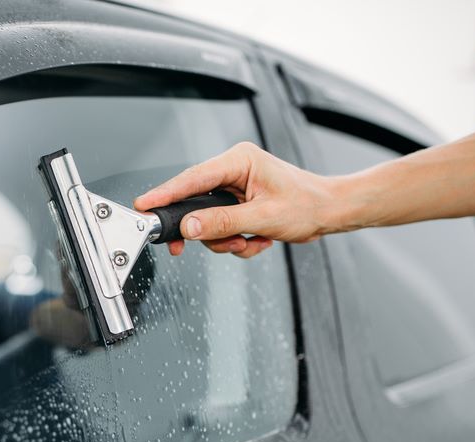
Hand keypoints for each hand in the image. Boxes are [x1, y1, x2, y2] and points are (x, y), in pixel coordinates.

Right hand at [134, 142, 343, 257]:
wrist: (330, 212)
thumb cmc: (307, 205)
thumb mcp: (263, 217)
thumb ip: (221, 222)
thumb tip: (189, 227)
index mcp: (238, 161)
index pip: (192, 178)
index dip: (165, 193)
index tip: (144, 206)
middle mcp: (233, 170)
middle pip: (196, 203)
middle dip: (205, 230)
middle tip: (193, 247)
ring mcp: (235, 188)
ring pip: (208, 221)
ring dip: (226, 240)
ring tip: (250, 242)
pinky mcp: (238, 204)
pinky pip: (221, 227)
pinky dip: (236, 240)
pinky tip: (257, 239)